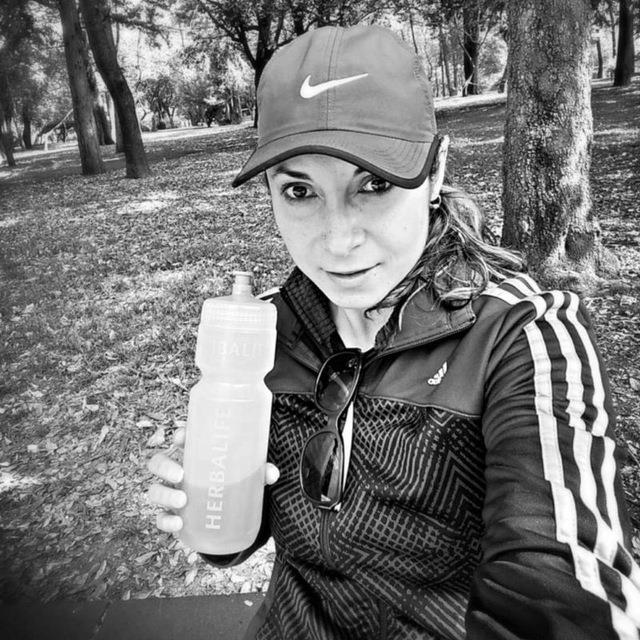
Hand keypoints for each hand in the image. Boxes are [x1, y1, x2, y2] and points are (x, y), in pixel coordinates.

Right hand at [147, 428, 279, 533]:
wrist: (226, 513)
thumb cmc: (232, 482)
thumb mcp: (247, 475)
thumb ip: (259, 471)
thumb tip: (272, 473)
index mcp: (194, 455)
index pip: (180, 439)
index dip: (178, 436)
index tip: (182, 437)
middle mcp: (178, 471)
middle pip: (158, 462)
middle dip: (164, 466)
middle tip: (181, 474)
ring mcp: (172, 493)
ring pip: (155, 490)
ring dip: (164, 494)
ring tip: (182, 500)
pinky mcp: (172, 514)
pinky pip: (161, 517)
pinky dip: (166, 520)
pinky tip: (178, 523)